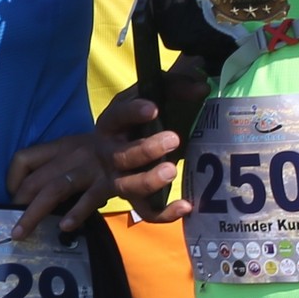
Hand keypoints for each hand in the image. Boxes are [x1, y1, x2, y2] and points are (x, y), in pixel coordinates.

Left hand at [7, 129, 122, 237]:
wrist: (147, 130)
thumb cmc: (111, 145)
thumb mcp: (84, 148)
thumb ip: (64, 165)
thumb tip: (35, 189)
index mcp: (62, 145)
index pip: (24, 159)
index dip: (12, 178)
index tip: (10, 196)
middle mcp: (72, 154)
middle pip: (35, 181)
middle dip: (19, 204)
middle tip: (11, 226)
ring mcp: (90, 167)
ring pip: (53, 190)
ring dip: (32, 214)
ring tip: (20, 233)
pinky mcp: (110, 179)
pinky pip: (89, 198)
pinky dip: (76, 213)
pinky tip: (65, 228)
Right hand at [93, 80, 195, 222]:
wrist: (96, 159)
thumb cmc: (132, 125)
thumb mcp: (143, 102)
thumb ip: (173, 88)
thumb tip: (202, 85)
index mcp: (111, 125)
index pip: (117, 116)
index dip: (133, 112)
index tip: (154, 109)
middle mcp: (109, 154)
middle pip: (122, 155)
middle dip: (146, 148)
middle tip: (174, 139)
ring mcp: (117, 179)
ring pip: (128, 185)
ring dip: (149, 180)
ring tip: (172, 171)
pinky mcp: (132, 199)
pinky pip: (146, 210)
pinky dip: (165, 212)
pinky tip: (186, 206)